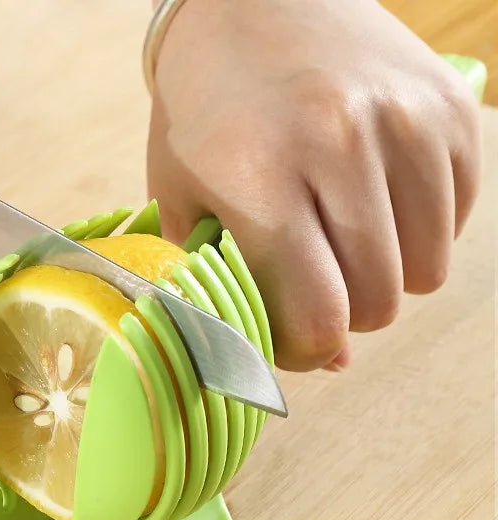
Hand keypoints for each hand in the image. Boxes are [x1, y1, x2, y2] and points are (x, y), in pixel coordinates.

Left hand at [147, 0, 480, 370]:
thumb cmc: (204, 112)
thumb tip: (332, 361)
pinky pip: (455, 220)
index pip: (317, 312)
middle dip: (346, 317)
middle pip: (378, 301)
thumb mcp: (186, 201)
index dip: (307, 348)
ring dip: (386, 278)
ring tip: (344, 241)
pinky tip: (377, 201)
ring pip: (426, 272)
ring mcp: (406, 121)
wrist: (251, 0)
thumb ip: (238, 288)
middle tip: (317, 286)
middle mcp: (341, 144)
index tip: (295, 338)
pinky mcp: (450, 107)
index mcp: (262, 175)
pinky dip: (419, 232)